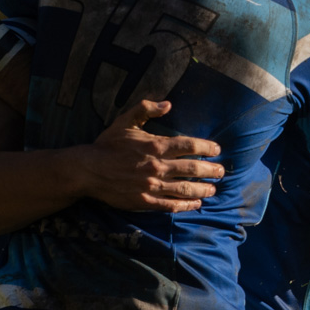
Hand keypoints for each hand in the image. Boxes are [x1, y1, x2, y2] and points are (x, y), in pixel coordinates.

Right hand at [72, 101, 224, 211]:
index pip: (189, 146)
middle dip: (210, 170)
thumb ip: (146, 109)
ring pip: (185, 188)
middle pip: (192, 168)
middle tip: (221, 172)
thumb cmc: (107, 145)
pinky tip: (196, 204)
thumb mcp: (124, 122)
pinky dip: (186, 205)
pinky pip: (170, 205)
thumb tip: (167, 104)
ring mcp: (151, 186)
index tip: (217, 150)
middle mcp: (157, 166)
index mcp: (155, 146)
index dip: (206, 148)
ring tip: (213, 189)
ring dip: (202, 189)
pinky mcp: (145, 202)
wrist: (87, 171)